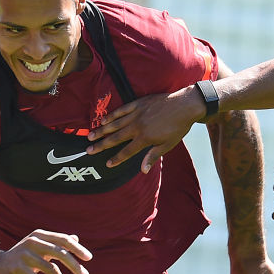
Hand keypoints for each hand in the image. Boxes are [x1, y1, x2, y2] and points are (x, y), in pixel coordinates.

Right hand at [0, 230, 91, 273]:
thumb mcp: (40, 247)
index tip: (89, 258)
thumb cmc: (24, 257)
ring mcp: (23, 254)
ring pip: (50, 268)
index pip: (63, 240)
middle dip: (74, 265)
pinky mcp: (16, 267)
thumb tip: (76, 238)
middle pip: (59, 252)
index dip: (77, 249)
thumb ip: (57, 243)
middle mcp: (32, 242)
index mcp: (40, 235)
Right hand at [87, 89, 203, 171]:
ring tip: (90, 136)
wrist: (185, 106)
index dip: (116, 158)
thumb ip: (153, 156)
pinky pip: (121, 110)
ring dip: (102, 130)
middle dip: (101, 145)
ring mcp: (137, 114)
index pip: (127, 151)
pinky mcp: (138, 103)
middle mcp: (137, 126)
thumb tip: (142, 170)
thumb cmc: (178, 127)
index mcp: (145, 138)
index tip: (107, 164)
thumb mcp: (168, 145)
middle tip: (89, 150)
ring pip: (115, 124)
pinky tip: (103, 120)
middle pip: (116, 138)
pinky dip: (112, 115)